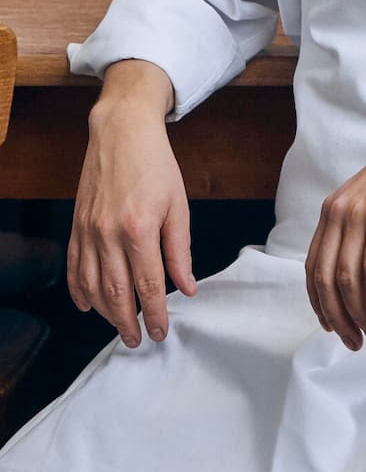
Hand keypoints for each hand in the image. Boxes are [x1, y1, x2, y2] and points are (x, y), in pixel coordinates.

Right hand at [67, 61, 195, 346]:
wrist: (121, 131)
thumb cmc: (155, 165)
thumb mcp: (178, 205)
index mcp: (139, 230)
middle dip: (128, 323)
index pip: (148, 287)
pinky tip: (87, 305)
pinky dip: (79, 290)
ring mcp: (88, 231)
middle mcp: (108, 235)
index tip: (162, 332)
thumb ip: (180, 250)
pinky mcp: (76, 225)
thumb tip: (186, 288)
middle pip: (116, 294)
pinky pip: (73, 267)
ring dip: (105, 313)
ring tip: (120, 327)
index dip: (155, 314)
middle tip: (139, 340)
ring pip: (92, 286)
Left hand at [305, 108, 365, 350]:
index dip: (320, 304)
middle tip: (356, 343)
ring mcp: (358, 213)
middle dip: (339, 319)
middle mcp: (337, 213)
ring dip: (362, 315)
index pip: (314, 268)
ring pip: (348, 279)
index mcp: (332, 213)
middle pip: (326, 280)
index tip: (335, 328)